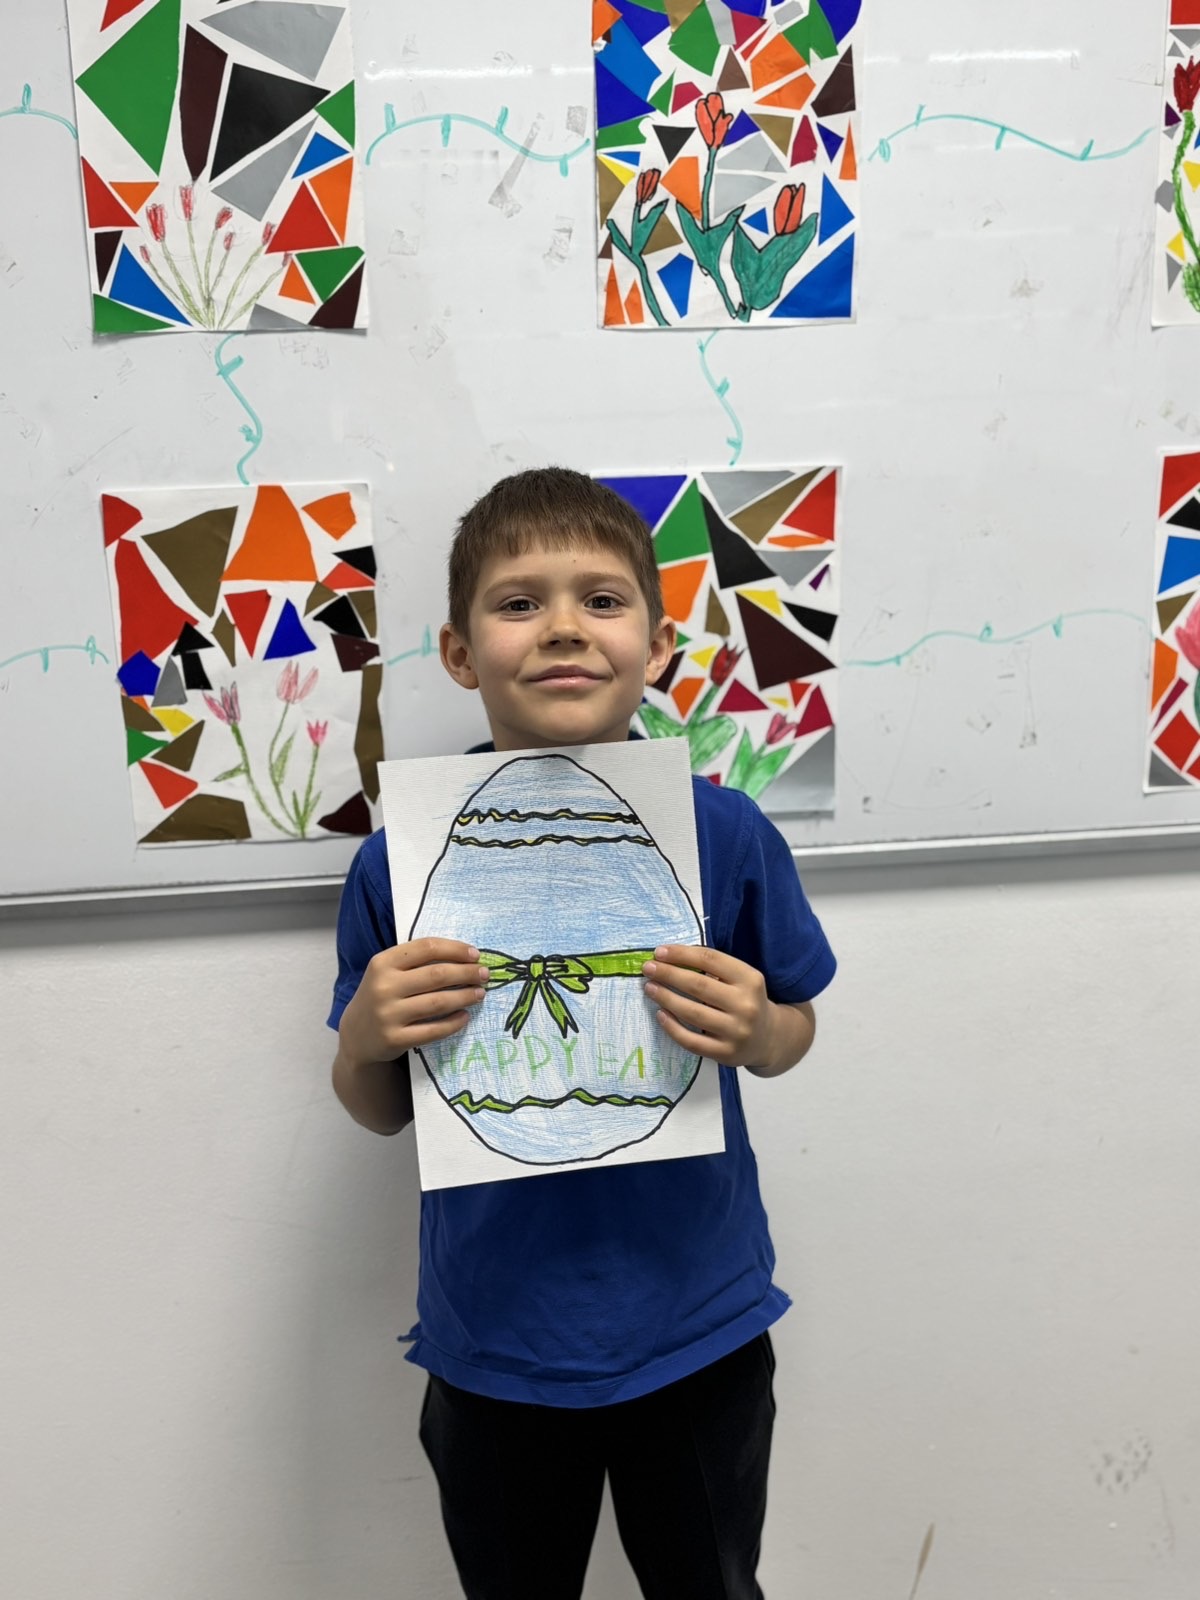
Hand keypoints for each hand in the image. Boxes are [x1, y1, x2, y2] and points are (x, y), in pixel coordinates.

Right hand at [339, 937, 486, 1065]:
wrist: (355, 1035)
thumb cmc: (380, 996)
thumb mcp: (387, 972)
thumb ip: (416, 962)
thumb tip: (464, 956)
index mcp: (382, 963)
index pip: (426, 948)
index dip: (455, 949)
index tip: (475, 954)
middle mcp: (384, 987)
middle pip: (437, 975)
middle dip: (466, 973)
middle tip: (484, 974)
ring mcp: (388, 1015)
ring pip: (438, 1002)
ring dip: (465, 996)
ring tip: (479, 994)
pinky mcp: (395, 1039)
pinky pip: (433, 1030)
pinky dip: (453, 1023)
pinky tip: (465, 1016)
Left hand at [643, 945, 776, 1067]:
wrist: (769, 1038)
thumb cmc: (747, 1001)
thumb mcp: (742, 979)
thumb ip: (715, 968)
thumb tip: (671, 957)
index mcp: (751, 980)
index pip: (711, 960)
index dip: (682, 954)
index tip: (660, 951)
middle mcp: (746, 1005)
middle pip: (698, 985)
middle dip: (668, 974)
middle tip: (648, 968)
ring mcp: (736, 1032)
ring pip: (692, 1012)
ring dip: (666, 998)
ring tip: (650, 988)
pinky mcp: (725, 1053)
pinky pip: (691, 1040)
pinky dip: (672, 1027)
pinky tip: (660, 1014)